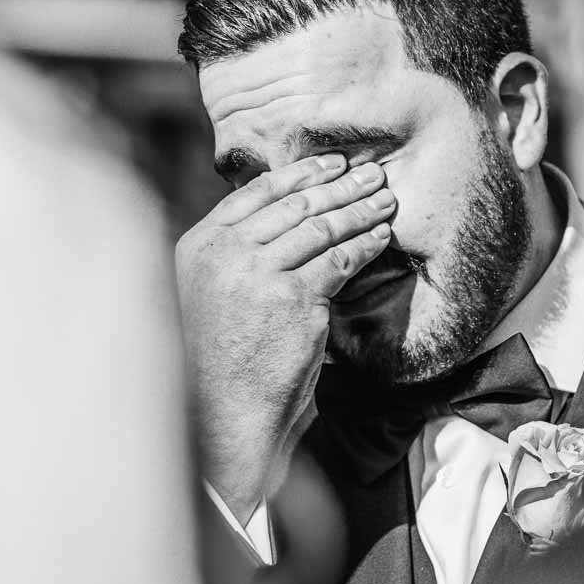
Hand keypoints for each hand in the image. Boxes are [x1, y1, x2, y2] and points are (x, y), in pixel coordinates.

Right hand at [176, 153, 395, 518]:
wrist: (219, 419)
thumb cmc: (217, 367)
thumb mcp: (210, 298)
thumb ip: (235, 261)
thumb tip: (283, 229)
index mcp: (198, 248)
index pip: (254, 194)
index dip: (299, 175)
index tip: (330, 165)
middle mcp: (223, 254)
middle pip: (293, 205)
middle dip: (339, 186)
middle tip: (371, 175)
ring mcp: (257, 274)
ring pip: (320, 228)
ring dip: (359, 211)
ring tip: (385, 202)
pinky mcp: (292, 300)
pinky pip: (338, 262)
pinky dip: (364, 247)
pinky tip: (380, 238)